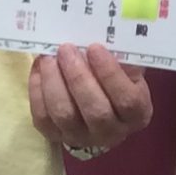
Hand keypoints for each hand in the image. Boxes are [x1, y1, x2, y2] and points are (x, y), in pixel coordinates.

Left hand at [28, 43, 153, 154]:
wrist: (101, 111)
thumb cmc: (117, 83)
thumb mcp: (129, 71)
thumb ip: (122, 59)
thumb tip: (106, 37)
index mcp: (137, 114)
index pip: (127, 100)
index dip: (110, 74)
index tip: (94, 48)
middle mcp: (112, 132)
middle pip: (95, 110)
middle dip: (78, 76)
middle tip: (66, 49)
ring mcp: (82, 137)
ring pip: (64, 115)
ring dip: (54, 82)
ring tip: (49, 57)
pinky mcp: (56, 136)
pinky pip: (43, 117)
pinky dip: (38, 90)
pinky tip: (40, 69)